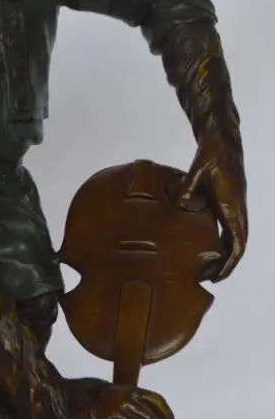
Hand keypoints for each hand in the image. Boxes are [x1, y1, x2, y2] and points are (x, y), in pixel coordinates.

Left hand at [178, 134, 247, 280]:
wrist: (223, 139)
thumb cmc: (211, 153)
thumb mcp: (197, 169)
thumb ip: (189, 187)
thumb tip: (180, 205)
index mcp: (231, 205)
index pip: (237, 242)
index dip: (229, 263)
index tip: (217, 277)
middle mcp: (237, 208)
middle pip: (238, 245)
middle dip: (227, 265)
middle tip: (208, 279)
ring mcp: (235, 205)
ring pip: (236, 237)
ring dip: (226, 254)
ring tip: (208, 268)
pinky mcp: (229, 201)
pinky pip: (229, 227)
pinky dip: (223, 241)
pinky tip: (206, 246)